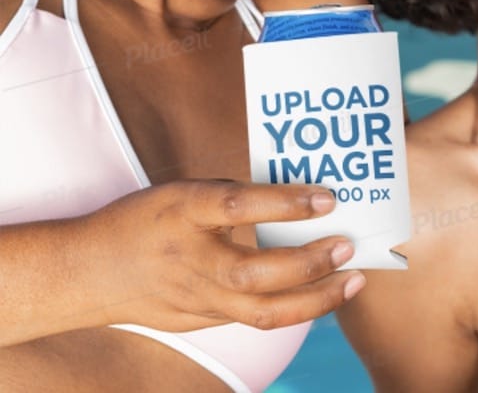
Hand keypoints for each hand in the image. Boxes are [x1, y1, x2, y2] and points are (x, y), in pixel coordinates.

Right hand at [78, 180, 365, 331]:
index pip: (239, 206)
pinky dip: (297, 307)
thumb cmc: (146, 220)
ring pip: (264, 311)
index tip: (328, 198)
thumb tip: (302, 199)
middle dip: (310, 262)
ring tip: (353, 279)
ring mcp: (196, 297)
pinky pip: (257, 319)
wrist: (88, 272)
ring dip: (317, 299)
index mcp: (183, 211)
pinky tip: (325, 294)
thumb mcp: (184, 192)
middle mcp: (190, 259)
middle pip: (255, 273)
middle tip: (347, 244)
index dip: (286, 203)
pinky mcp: (203, 321)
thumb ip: (234, 198)